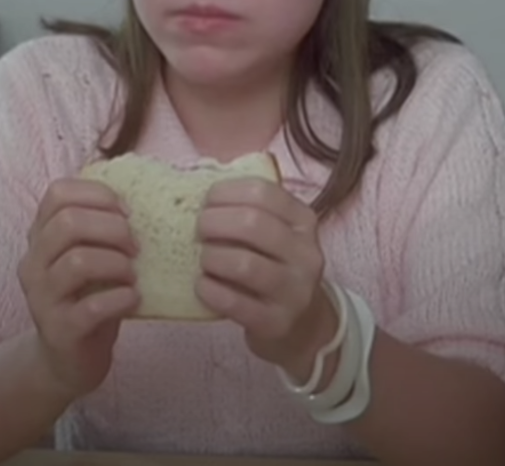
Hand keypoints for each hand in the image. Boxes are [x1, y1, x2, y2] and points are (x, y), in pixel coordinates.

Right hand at [17, 179, 139, 397]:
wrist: (68, 360)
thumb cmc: (89, 297)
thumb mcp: (90, 255)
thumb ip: (101, 227)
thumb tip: (144, 196)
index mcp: (40, 236)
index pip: (58, 193)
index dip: (98, 194)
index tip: (127, 212)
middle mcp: (33, 263)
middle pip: (68, 222)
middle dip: (112, 228)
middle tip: (136, 246)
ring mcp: (41, 298)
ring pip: (78, 261)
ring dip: (117, 263)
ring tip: (133, 275)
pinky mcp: (59, 330)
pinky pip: (91, 307)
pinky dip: (121, 298)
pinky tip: (133, 299)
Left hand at [194, 178, 336, 378]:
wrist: (301, 325)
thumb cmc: (275, 267)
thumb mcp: (275, 233)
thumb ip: (248, 207)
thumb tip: (201, 178)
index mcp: (304, 221)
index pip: (263, 192)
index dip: (226, 192)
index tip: (207, 201)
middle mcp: (306, 253)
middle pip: (252, 223)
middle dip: (213, 222)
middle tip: (198, 230)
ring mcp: (294, 291)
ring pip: (244, 264)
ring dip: (211, 258)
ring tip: (204, 259)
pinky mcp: (277, 322)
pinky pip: (234, 302)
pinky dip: (210, 290)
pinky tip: (202, 286)